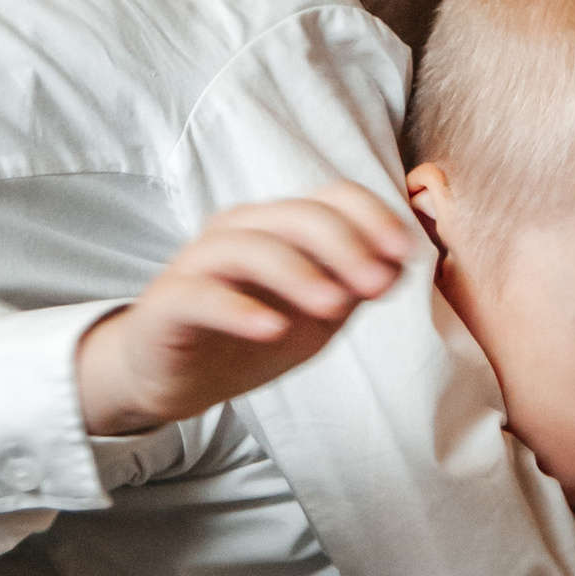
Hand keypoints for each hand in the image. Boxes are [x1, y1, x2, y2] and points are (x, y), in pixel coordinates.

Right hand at [75, 186, 413, 438]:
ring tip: (332, 307)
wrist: (176, 378)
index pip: (331, 197)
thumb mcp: (317, 315)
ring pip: (247, 246)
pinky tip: (269, 328)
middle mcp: (238, 232)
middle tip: (376, 286)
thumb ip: (356, 286)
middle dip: (344, 245)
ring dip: (296, 271)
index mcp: (279, 226)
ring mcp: (198, 263)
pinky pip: (200, 294)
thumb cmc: (249, 333)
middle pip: (294, 215)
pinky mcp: (168, 303)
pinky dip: (237, 307)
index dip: (372, 217)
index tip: (406, 254)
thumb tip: (401, 263)